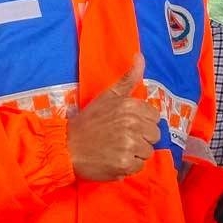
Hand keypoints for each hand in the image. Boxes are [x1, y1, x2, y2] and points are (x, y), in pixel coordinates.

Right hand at [67, 53, 160, 180]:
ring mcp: (130, 145)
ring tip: (117, 149)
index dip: (143, 122)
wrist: (67, 146)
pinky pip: (139, 166)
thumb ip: (128, 78)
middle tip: (122, 138)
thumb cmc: (89, 121)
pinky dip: (128, 166)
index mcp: (130, 106)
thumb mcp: (108, 96)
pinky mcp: (125, 164)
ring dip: (135, 153)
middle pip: (154, 135)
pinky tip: (114, 159)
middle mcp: (133, 124)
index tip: (128, 125)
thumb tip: (141, 56)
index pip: (155, 117)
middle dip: (141, 138)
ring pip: (147, 152)